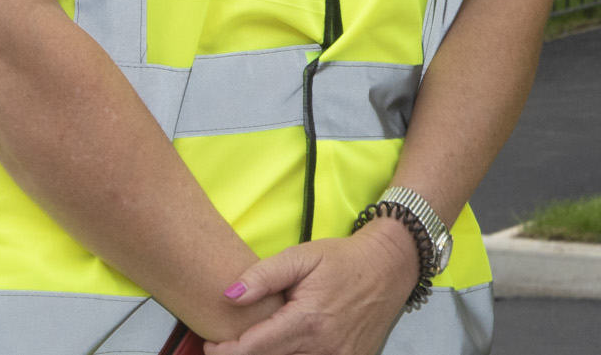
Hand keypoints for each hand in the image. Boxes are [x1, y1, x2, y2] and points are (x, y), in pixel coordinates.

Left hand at [204, 222, 421, 354]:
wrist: (390, 266)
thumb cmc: (344, 259)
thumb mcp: (302, 256)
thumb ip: (264, 276)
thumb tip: (230, 295)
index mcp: (307, 321)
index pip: (252, 349)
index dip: (225, 350)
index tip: (210, 343)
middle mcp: (323, 348)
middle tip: (230, 343)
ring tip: (260, 342)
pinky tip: (289, 345)